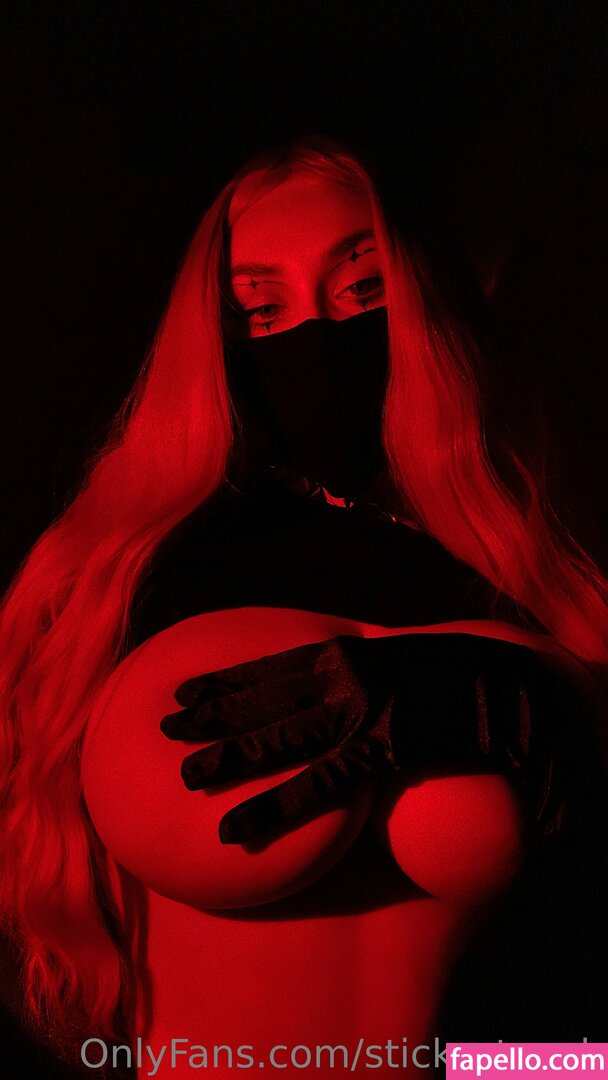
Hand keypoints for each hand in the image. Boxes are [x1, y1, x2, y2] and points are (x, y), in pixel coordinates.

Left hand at [160, 634, 566, 843]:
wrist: (502, 685)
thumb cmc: (445, 675)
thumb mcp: (391, 660)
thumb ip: (350, 672)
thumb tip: (317, 688)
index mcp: (343, 653)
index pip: (267, 668)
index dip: (221, 681)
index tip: (181, 691)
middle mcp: (342, 677)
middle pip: (262, 699)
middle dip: (210, 715)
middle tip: (164, 729)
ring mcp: (361, 712)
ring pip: (279, 739)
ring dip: (228, 757)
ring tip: (185, 776)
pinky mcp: (381, 750)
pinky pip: (318, 786)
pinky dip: (272, 809)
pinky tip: (237, 828)